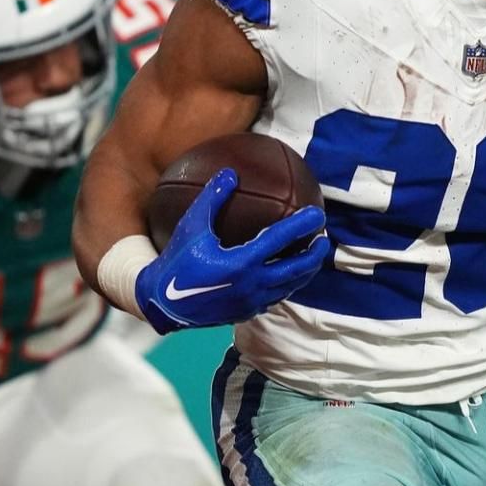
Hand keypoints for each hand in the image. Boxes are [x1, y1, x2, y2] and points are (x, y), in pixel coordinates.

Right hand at [135, 168, 331, 333]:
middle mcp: (251, 285)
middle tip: (324, 239)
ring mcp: (251, 302)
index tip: (318, 213)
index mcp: (241, 263)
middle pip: (296, 269)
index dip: (302, 225)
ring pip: (289, 287)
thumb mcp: (191, 226)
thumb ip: (212, 199)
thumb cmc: (175, 261)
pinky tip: (288, 275)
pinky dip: (286, 285)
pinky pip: (275, 298)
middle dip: (315, 254)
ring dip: (305, 272)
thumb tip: (230, 172)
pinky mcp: (247, 313)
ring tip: (313, 257)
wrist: (161, 303)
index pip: (280, 240)